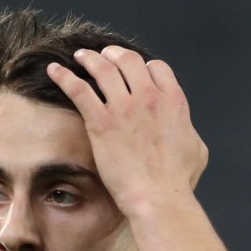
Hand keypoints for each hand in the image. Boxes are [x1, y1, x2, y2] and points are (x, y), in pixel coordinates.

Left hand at [46, 46, 207, 214]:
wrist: (157, 196)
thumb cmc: (178, 180)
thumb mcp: (197, 149)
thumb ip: (188, 129)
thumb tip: (184, 127)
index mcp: (173, 101)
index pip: (156, 68)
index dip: (145, 66)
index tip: (136, 71)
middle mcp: (148, 97)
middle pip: (128, 60)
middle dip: (115, 54)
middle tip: (105, 55)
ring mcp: (123, 108)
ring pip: (103, 69)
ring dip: (90, 58)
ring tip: (81, 56)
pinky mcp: (100, 122)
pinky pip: (78, 89)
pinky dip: (64, 76)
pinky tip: (54, 70)